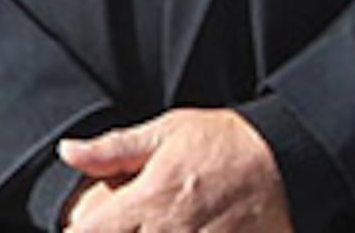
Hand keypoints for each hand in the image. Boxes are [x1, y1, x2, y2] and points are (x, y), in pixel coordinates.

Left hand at [56, 109, 292, 232]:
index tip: (73, 228)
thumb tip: (66, 152)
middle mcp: (173, 231)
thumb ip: (113, 150)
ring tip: (150, 230)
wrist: (288, 158)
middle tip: (120, 226)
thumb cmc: (222, 142)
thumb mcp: (164, 133)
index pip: (92, 232)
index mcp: (150, 199)